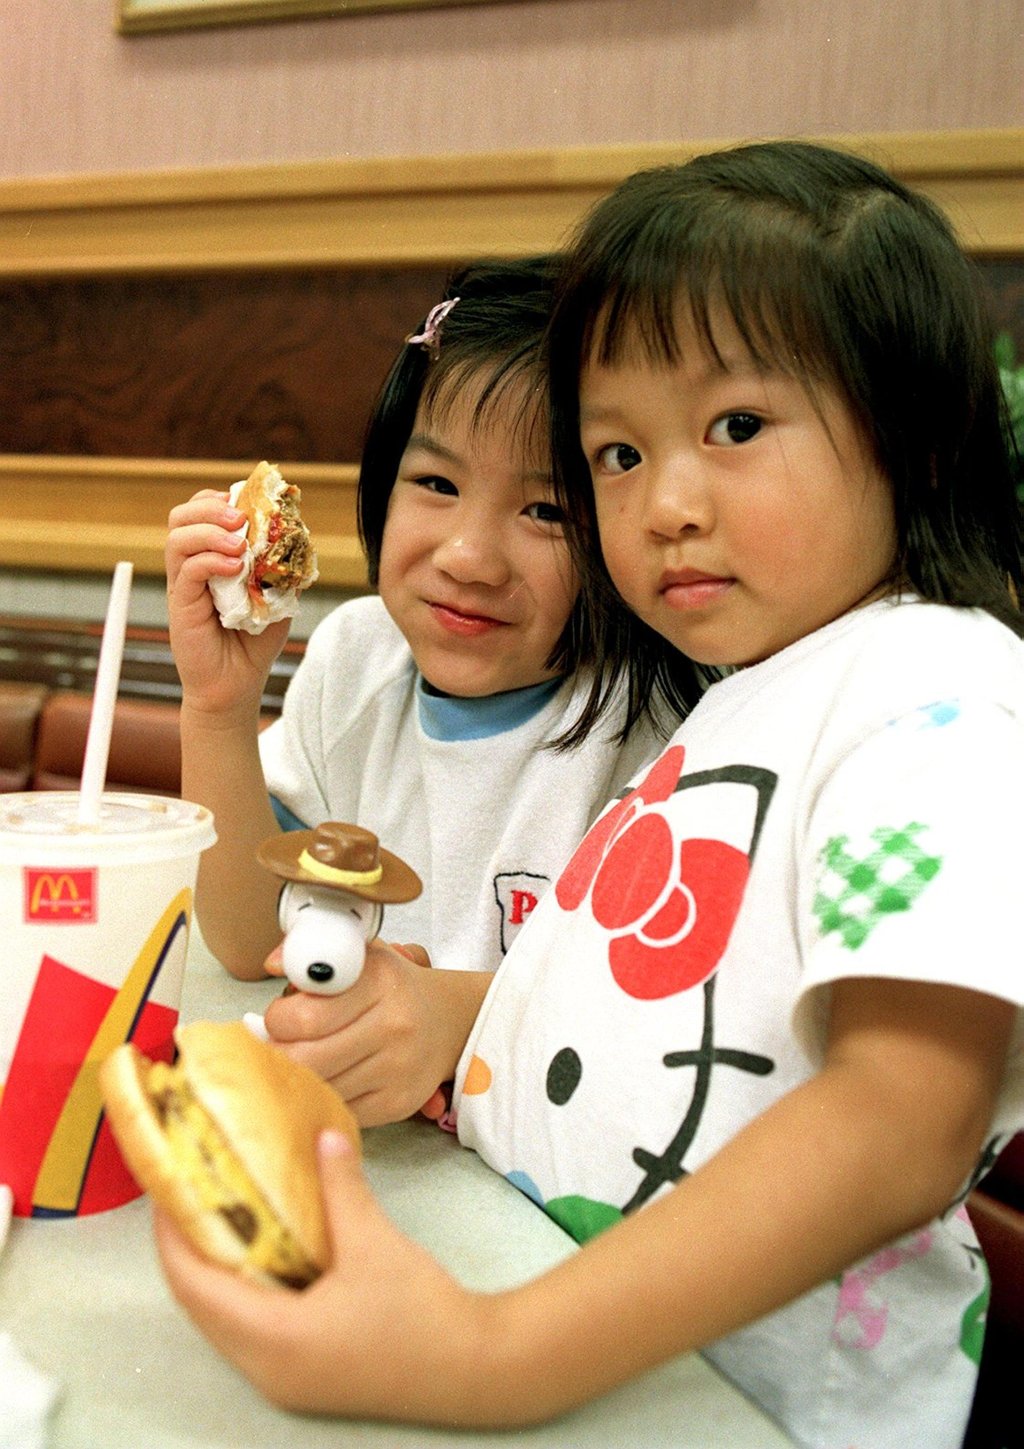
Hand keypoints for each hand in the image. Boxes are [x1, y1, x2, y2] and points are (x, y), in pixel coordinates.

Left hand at [155, 1130, 487, 1421]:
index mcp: (274, 1341)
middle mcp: (267, 1368)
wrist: (477, 1370)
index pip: (193, 1285)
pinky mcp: (306, 1374)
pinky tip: (263, 1248)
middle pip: (201, 1305)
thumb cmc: (422, 1314)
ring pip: (225, 1319)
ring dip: (217, 1268)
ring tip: (220, 1210)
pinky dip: (246, 1286)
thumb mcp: (375, 1241)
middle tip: (191, 1190)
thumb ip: (340, 1187)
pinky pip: (253, 1328)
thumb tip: (321, 1135)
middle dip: (189, 1246)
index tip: (168, 1185)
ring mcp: (286, 1377)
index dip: (173, 1234)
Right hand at [166, 489, 287, 714]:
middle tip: (241, 518)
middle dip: (209, 507)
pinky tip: (237, 569)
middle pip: (181, 517)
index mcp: (211, 556)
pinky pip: (187, 571)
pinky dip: (211, 562)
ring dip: (211, 532)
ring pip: (178, 539)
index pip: (202, 512)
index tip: (248, 503)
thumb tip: (297, 532)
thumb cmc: (255, 641)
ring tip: (241, 546)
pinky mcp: (181, 605)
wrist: (238, 684)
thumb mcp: (279, 596)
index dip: (220, 499)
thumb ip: (283, 565)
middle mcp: (192, 565)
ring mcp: (184, 584)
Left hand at [261, 940, 489, 1126]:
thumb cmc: (389, 988)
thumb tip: (272, 963)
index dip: (277, 1021)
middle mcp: (394, 1024)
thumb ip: (310, 950)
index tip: (278, 1018)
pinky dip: (324, 1098)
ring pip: (321, 1089)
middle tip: (276, 1046)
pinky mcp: (399, 1103)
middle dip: (279, 1055)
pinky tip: (327, 1080)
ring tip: (300, 1061)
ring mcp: (398, 1068)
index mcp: (379, 979)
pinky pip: (341, 1110)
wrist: (448, 1022)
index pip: (305, 1015)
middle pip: (307, 1059)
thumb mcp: (358, 956)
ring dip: (299, 1078)